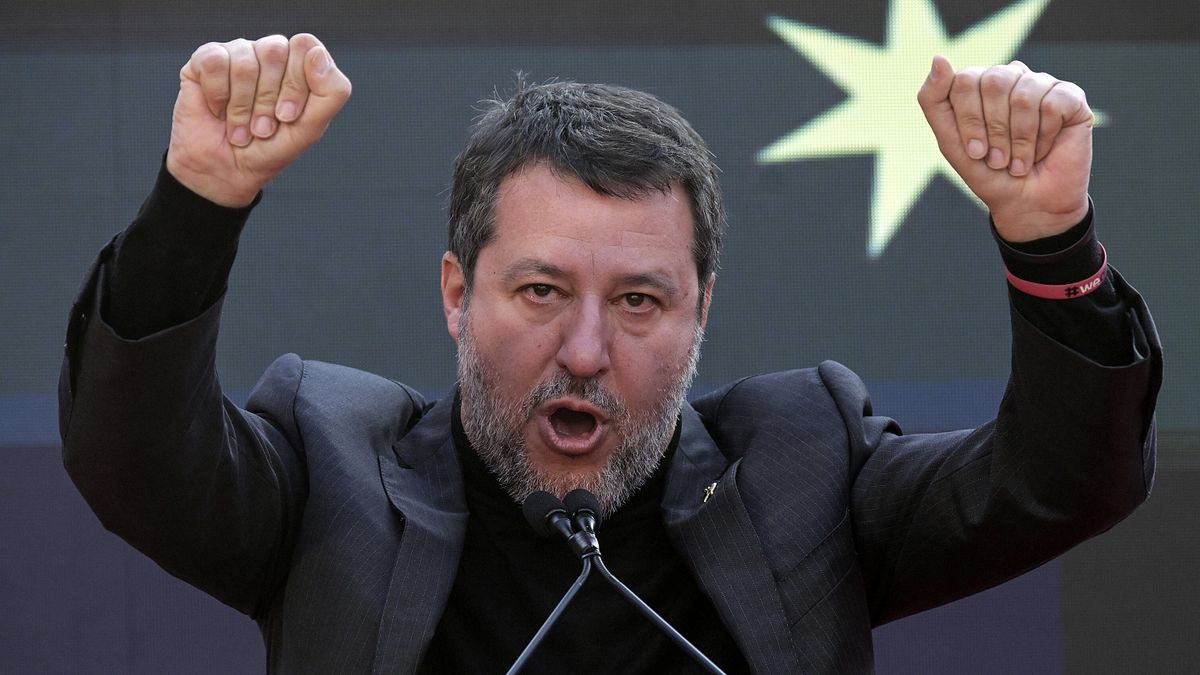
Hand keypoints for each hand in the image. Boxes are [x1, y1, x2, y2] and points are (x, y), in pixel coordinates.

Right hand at [165, 34, 351, 206]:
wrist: (225, 171)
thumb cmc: (269, 149)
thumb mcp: (310, 129)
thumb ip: (331, 93)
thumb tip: (317, 52)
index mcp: (299, 64)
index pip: (305, 46)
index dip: (296, 84)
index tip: (287, 117)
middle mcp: (269, 54)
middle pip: (274, 50)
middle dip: (268, 99)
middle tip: (262, 128)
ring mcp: (237, 53)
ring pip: (244, 61)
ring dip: (242, 105)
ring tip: (241, 128)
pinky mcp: (205, 60)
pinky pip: (214, 62)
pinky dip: (218, 96)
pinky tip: (218, 111)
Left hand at [918, 56, 1091, 241]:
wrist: (1027, 203)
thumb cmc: (987, 171)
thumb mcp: (949, 140)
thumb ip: (934, 100)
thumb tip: (939, 58)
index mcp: (980, 84)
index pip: (967, 80)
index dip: (970, 120)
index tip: (975, 152)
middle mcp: (1012, 78)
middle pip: (995, 81)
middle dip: (994, 129)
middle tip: (998, 159)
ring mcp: (1042, 85)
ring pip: (1024, 94)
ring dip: (1019, 139)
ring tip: (1020, 162)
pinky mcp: (1071, 97)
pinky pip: (1053, 103)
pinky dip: (1044, 136)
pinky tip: (1044, 149)